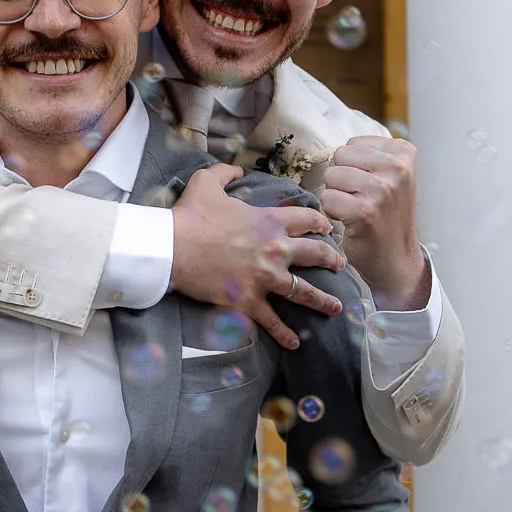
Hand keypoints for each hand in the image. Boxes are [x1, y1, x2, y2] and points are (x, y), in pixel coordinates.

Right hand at [170, 165, 344, 350]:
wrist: (172, 247)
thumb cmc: (189, 216)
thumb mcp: (207, 182)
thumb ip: (225, 172)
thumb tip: (236, 168)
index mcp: (269, 221)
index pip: (307, 219)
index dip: (321, 222)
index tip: (328, 228)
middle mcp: (275, 250)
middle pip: (315, 254)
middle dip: (332, 259)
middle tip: (340, 265)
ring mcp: (264, 278)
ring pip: (304, 291)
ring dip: (323, 301)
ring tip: (337, 308)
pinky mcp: (248, 301)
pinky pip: (272, 321)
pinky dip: (284, 334)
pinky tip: (295, 343)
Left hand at [320, 136, 430, 308]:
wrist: (396, 257)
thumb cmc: (386, 214)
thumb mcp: (390, 175)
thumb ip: (368, 155)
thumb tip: (333, 149)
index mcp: (404, 152)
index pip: (352, 144)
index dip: (352, 167)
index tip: (371, 186)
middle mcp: (397, 168)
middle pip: (339, 156)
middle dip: (342, 178)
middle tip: (361, 199)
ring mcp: (382, 189)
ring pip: (331, 176)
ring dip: (336, 195)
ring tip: (356, 209)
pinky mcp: (365, 211)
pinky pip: (327, 199)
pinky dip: (332, 212)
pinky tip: (351, 221)